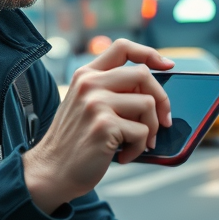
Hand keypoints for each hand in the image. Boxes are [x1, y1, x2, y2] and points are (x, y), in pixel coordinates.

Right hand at [22, 39, 173, 212]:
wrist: (51, 172)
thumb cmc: (74, 142)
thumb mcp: (85, 106)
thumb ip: (110, 92)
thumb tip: (154, 93)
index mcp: (86, 75)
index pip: (123, 47)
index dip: (150, 54)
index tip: (167, 66)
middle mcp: (90, 84)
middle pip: (143, 75)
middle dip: (162, 99)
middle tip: (163, 120)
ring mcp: (96, 103)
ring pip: (148, 104)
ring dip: (150, 129)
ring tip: (136, 143)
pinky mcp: (104, 126)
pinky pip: (142, 132)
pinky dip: (139, 148)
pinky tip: (123, 156)